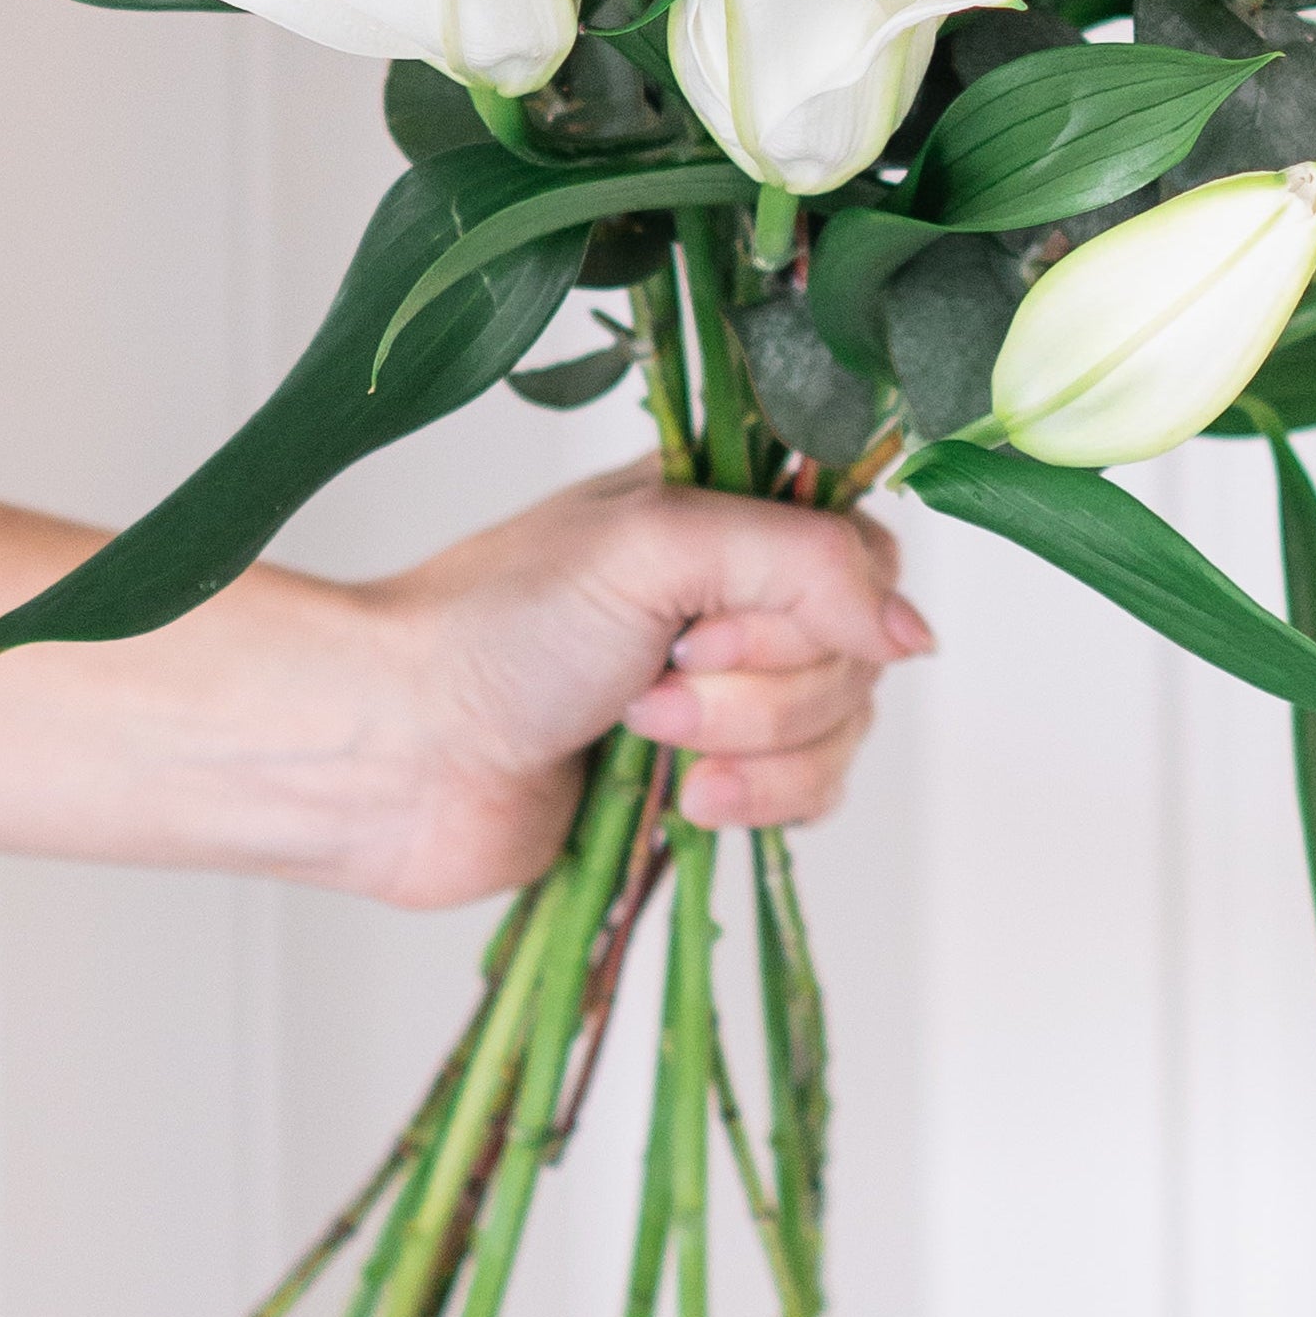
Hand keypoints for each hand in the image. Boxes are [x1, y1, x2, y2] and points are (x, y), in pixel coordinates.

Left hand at [341, 467, 932, 906]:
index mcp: (724, 513)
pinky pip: (808, 799)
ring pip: (840, 732)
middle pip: (857, 653)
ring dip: (750, 750)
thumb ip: (806, 566)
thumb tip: (917, 636)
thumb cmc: (497, 628)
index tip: (717, 624)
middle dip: (761, 688)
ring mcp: (727, 692)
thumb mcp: (658, 548)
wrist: (398, 753)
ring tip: (644, 737)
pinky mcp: (713, 780)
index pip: (860, 552)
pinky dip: (756, 804)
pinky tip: (682, 802)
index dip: (819, 606)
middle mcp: (736, 596)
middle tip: (651, 681)